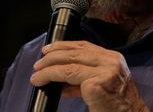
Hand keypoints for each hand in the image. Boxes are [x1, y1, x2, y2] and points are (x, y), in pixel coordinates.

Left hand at [30, 40, 148, 111]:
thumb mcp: (99, 87)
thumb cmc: (116, 107)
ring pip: (69, 63)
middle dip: (53, 56)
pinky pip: (68, 76)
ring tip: (36, 74)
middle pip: (75, 52)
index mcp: (113, 58)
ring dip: (48, 68)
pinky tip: (44, 82)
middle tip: (38, 63)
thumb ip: (81, 80)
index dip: (64, 46)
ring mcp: (105, 70)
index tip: (49, 49)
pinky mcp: (97, 82)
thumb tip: (58, 81)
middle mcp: (110, 60)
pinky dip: (52, 77)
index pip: (84, 46)